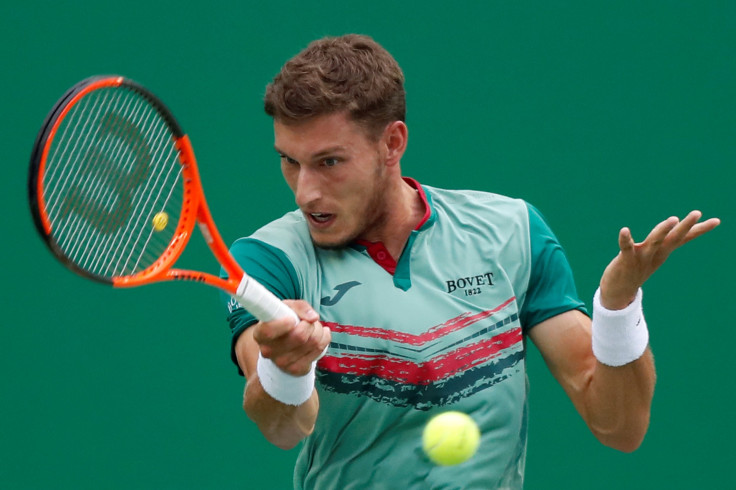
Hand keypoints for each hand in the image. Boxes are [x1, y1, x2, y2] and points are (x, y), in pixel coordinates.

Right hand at [251, 300, 330, 375]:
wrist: (284, 344)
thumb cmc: (284, 321)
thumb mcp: (288, 308)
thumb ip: (300, 307)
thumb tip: (313, 317)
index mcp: (260, 333)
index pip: (268, 331)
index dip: (283, 324)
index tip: (292, 319)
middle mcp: (268, 351)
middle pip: (299, 336)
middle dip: (310, 324)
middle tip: (307, 321)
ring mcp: (282, 363)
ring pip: (313, 342)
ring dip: (318, 331)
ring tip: (313, 328)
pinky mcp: (296, 369)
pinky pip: (319, 350)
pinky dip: (324, 339)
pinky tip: (318, 337)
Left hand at [599, 210, 719, 309]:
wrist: (620, 292)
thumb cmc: (637, 268)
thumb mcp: (654, 255)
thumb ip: (662, 242)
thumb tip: (673, 228)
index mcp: (663, 251)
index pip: (683, 238)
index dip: (699, 230)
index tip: (716, 221)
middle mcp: (656, 253)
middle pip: (673, 238)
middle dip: (686, 226)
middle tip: (697, 212)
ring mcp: (642, 257)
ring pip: (654, 241)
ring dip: (663, 230)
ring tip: (674, 218)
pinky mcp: (626, 260)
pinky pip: (626, 248)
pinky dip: (625, 239)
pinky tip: (624, 230)